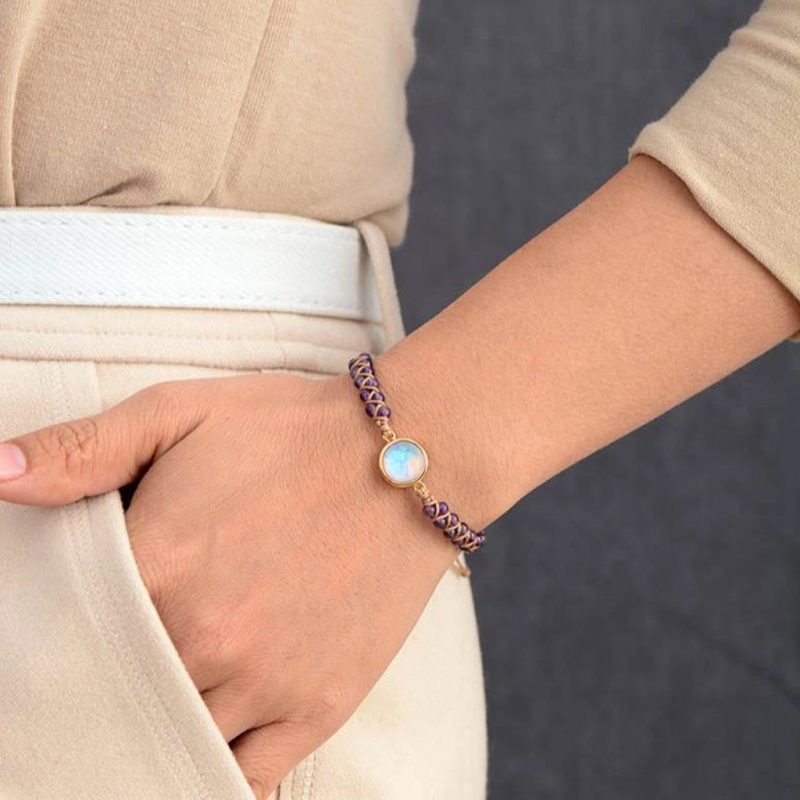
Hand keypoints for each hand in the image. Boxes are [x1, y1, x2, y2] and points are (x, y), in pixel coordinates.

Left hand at [0, 369, 457, 795]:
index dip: (56, 632)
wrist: (409, 456)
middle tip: (115, 657)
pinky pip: (247, 780)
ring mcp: (264, 682)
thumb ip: (82, 448)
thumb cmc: (293, 430)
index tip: (69, 627)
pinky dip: (212, 774)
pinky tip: (197, 748)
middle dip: (102, 680)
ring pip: (169, 739)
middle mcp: (203, 639)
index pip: (64, 634)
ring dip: (152, 723)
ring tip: (153, 695)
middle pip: (112, 694)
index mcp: (157, 565)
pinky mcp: (317, 705)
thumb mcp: (183, 410)